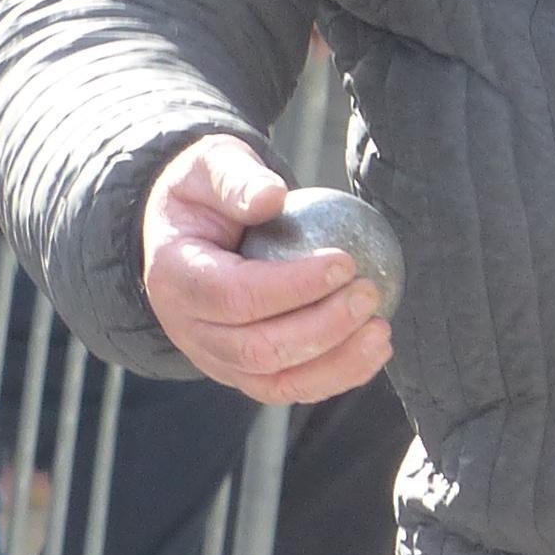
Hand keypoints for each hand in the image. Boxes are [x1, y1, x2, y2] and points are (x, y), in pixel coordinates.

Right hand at [141, 132, 389, 405]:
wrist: (187, 232)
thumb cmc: (205, 193)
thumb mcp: (211, 166)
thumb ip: (236, 178)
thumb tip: (273, 197)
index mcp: (174, 278)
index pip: (233, 296)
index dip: (291, 286)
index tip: (345, 261)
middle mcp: (187, 330)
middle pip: (256, 350)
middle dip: (321, 329)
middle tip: (369, 294)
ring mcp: (213, 359)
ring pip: (275, 382)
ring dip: (335, 363)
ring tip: (381, 330)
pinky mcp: (241, 374)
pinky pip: (289, 387)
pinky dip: (335, 376)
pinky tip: (375, 349)